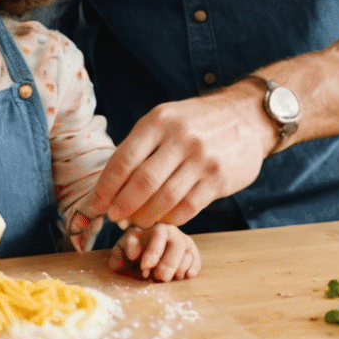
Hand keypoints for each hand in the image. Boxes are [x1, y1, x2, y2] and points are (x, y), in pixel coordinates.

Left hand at [78, 86, 276, 229]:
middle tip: (113, 218)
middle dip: (122, 206)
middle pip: (142, 182)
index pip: (122, 161)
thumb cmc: (195, 122)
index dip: (104, 189)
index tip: (92, 207)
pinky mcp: (219, 178)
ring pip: (164, 199)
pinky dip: (170, 218)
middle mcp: (180, 138)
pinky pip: (188, 208)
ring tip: (136, 222)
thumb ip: (140, 148)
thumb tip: (110, 187)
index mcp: (158, 122)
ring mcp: (202, 159)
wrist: (246, 116)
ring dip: (145, 216)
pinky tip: (162, 219)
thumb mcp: (165, 120)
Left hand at [108, 224, 199, 281]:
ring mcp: (181, 240)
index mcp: (150, 228)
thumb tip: (128, 257)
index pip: (156, 235)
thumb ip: (118, 255)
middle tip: (158, 277)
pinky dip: (193, 267)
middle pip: (175, 243)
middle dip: (168, 263)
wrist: (143, 256)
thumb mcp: (120, 252)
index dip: (153, 252)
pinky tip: (186, 275)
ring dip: (178, 267)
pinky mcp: (191, 251)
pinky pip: (196, 257)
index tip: (144, 267)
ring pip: (187, 250)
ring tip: (167, 279)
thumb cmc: (132, 252)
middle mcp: (168, 231)